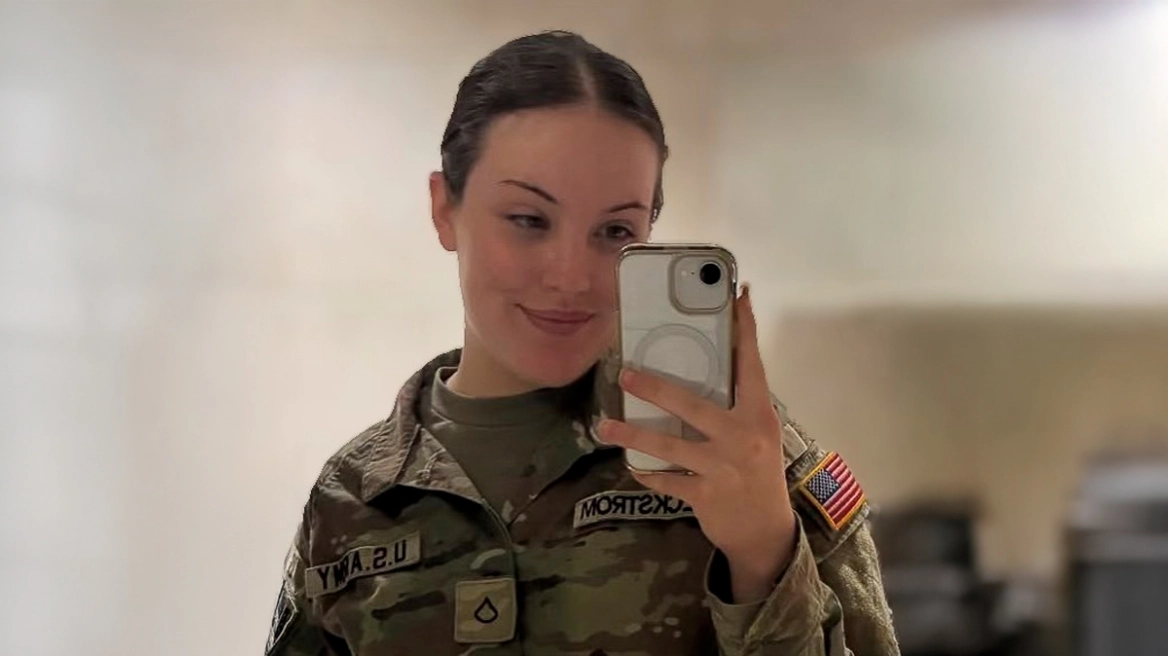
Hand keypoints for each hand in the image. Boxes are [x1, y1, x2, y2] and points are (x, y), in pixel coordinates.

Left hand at [597, 285, 797, 602]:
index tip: (738, 297)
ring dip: (632, 435)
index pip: (751, 365)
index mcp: (759, 415)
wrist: (765, 531)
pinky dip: (646, 472)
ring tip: (605, 426)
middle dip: (655, 388)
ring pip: (669, 446)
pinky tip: (630, 464)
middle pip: (692, 405)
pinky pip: (666, 480)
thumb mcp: (756, 433)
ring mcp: (722, 467)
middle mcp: (742, 437)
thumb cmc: (757, 471)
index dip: (745, 330)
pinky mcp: (705, 494)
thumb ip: (736, 406)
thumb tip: (707, 367)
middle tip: (624, 372)